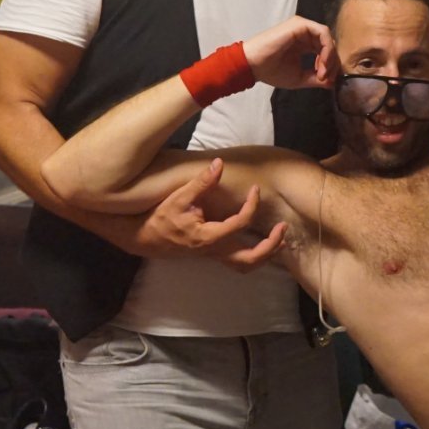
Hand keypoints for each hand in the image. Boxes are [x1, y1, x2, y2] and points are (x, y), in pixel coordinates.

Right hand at [133, 158, 286, 270]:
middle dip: (270, 245)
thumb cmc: (160, 218)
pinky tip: (266, 244)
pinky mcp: (213, 255)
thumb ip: (201, 182)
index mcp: (208, 236)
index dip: (252, 205)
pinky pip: (240, 262)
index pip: (240, 223)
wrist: (144, 238)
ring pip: (246, 265)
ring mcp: (214, 255)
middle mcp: (214, 250)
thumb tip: (218, 163)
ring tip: (282, 240)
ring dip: (266, 255)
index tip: (255, 189)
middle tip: (283, 227)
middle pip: (250, 258)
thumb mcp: (178, 198)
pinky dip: (257, 256)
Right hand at [243, 16, 335, 89]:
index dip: (330, 67)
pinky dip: (327, 48)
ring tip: (323, 72)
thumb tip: (333, 82)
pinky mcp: (300, 24)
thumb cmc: (272, 71)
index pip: (325, 51)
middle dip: (332, 63)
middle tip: (326, 78)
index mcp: (304, 44)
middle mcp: (304, 34)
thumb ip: (317, 78)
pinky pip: (322, 33)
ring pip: (327, 38)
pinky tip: (322, 62)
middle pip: (328, 45)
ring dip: (330, 56)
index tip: (326, 81)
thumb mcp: (300, 77)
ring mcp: (302, 27)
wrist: (253, 65)